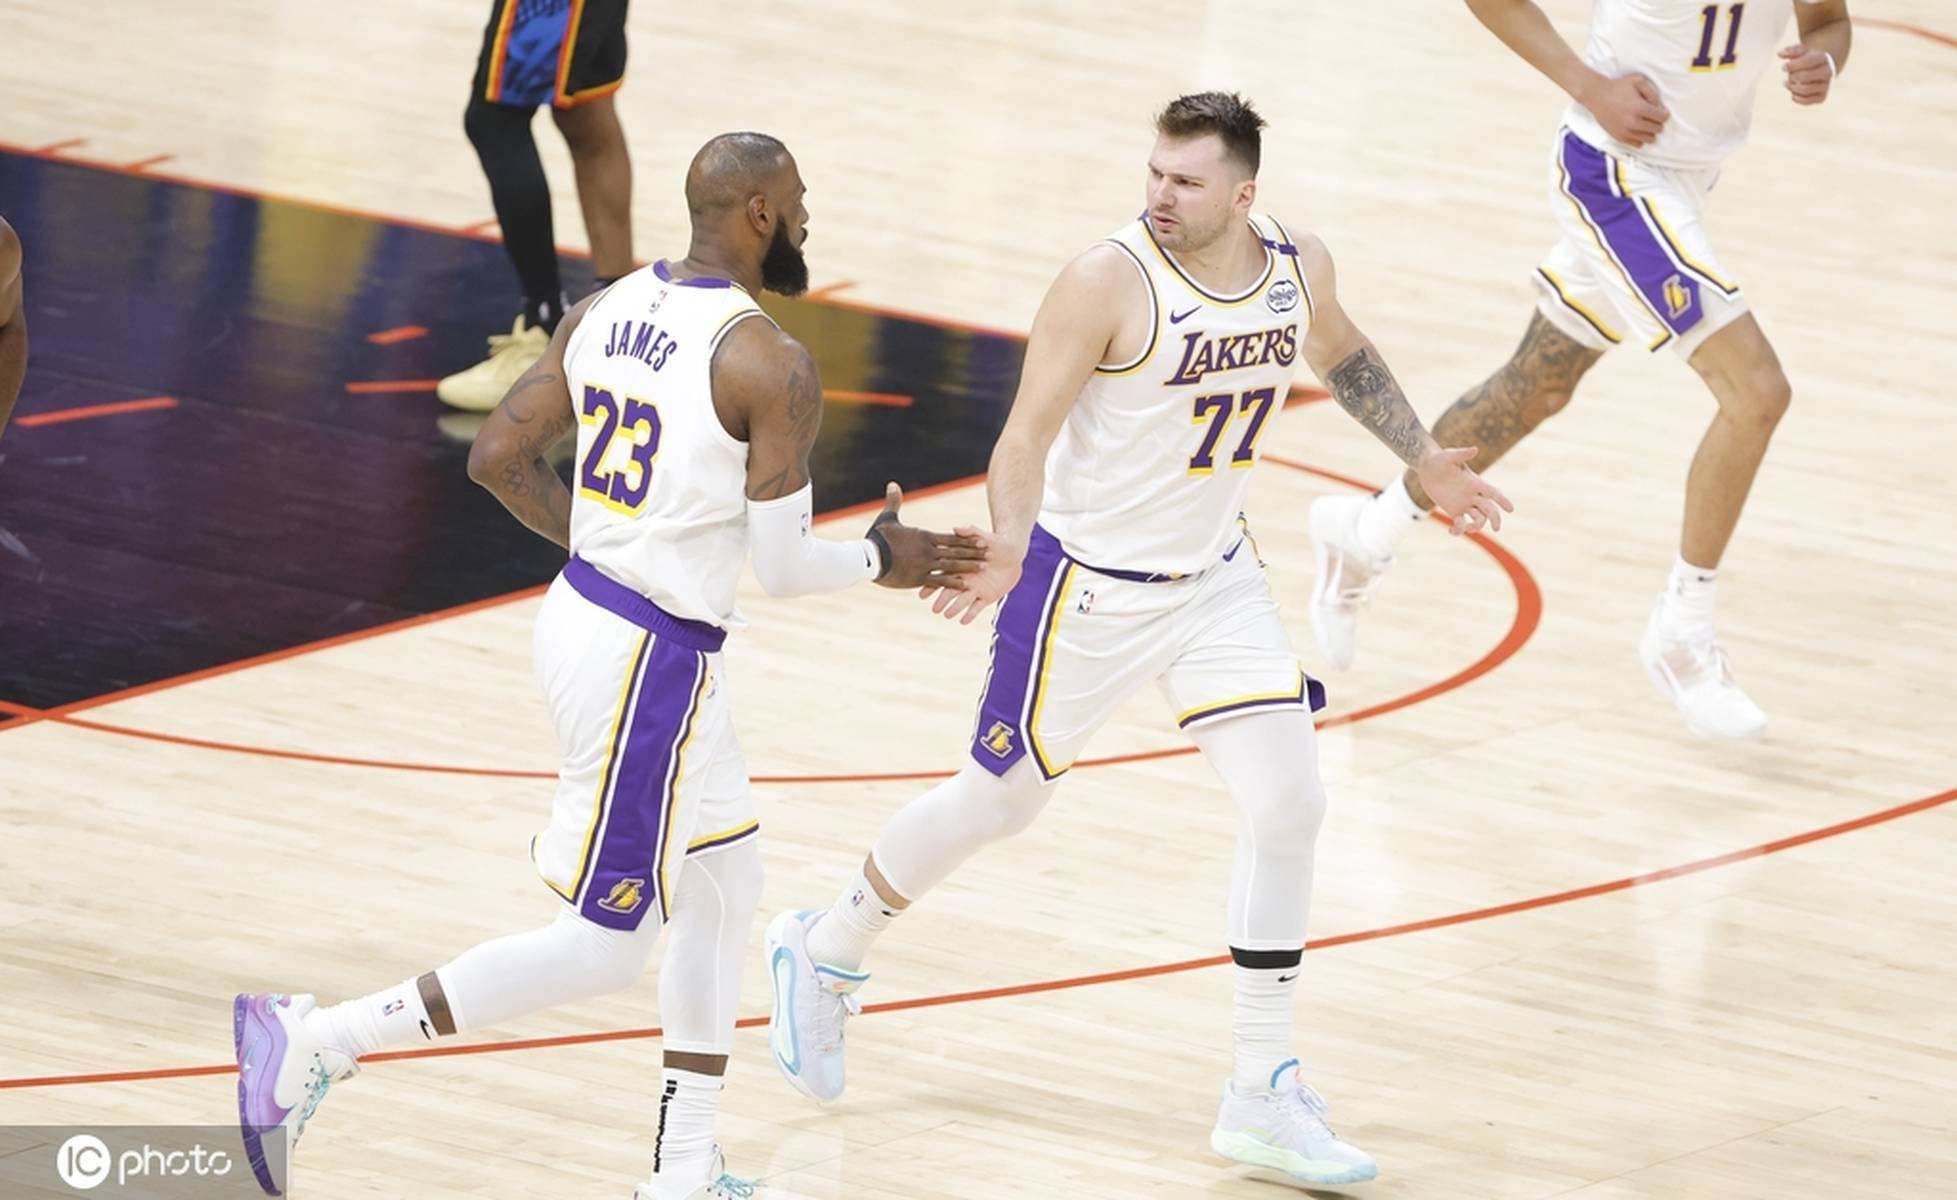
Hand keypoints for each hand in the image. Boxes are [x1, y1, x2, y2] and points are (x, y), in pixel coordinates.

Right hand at [867, 482, 987, 588]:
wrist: (868, 558)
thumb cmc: (876, 538)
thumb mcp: (887, 518)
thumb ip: (894, 502)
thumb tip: (892, 484)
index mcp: (924, 536)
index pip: (950, 537)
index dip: (966, 538)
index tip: (980, 539)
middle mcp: (928, 551)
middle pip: (955, 551)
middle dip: (973, 552)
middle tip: (990, 553)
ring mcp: (925, 565)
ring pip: (952, 566)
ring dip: (968, 566)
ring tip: (983, 567)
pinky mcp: (918, 579)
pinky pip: (940, 581)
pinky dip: (953, 583)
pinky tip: (965, 585)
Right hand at [919, 528, 1023, 624]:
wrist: (1013, 553)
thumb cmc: (996, 543)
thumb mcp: (984, 537)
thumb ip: (971, 533)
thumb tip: (958, 528)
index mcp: (960, 567)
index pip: (943, 576)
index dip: (932, 584)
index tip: (922, 592)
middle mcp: (965, 580)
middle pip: (950, 591)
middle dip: (942, 600)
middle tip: (934, 609)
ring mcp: (975, 589)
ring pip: (962, 601)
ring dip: (955, 609)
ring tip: (947, 615)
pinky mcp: (987, 597)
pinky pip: (977, 608)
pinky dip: (971, 614)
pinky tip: (963, 621)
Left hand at [1413, 446, 1512, 536]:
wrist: (1427, 468)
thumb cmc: (1439, 459)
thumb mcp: (1449, 456)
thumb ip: (1462, 454)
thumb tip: (1475, 449)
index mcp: (1475, 482)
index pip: (1493, 492)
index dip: (1502, 500)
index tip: (1510, 509)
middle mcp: (1473, 495)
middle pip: (1489, 509)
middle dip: (1495, 518)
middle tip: (1497, 528)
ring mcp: (1465, 504)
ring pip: (1478, 519)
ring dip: (1475, 527)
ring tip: (1463, 528)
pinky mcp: (1454, 510)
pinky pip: (1462, 524)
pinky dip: (1459, 529)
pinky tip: (1451, 530)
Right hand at [1580, 72, 1668, 146]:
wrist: (1597, 96)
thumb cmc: (1618, 87)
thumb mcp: (1638, 82)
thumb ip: (1653, 94)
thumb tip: (1660, 108)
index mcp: (1640, 108)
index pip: (1663, 118)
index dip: (1664, 113)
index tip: (1659, 111)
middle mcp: (1634, 122)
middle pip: (1658, 129)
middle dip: (1658, 122)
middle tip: (1652, 117)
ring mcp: (1626, 131)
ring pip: (1649, 139)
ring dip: (1650, 131)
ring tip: (1645, 124)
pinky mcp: (1619, 137)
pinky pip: (1638, 144)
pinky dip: (1640, 138)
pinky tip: (1637, 130)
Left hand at [1780, 45, 1833, 105]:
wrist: (1822, 69)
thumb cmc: (1809, 59)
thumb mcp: (1802, 51)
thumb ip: (1791, 50)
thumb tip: (1779, 53)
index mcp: (1823, 58)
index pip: (1807, 62)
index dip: (1792, 65)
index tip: (1784, 67)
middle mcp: (1828, 72)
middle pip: (1804, 76)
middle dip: (1792, 76)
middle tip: (1789, 75)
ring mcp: (1826, 85)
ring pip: (1805, 90)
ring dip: (1792, 87)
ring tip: (1787, 83)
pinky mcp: (1822, 97)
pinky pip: (1806, 101)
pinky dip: (1796, 97)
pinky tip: (1793, 92)